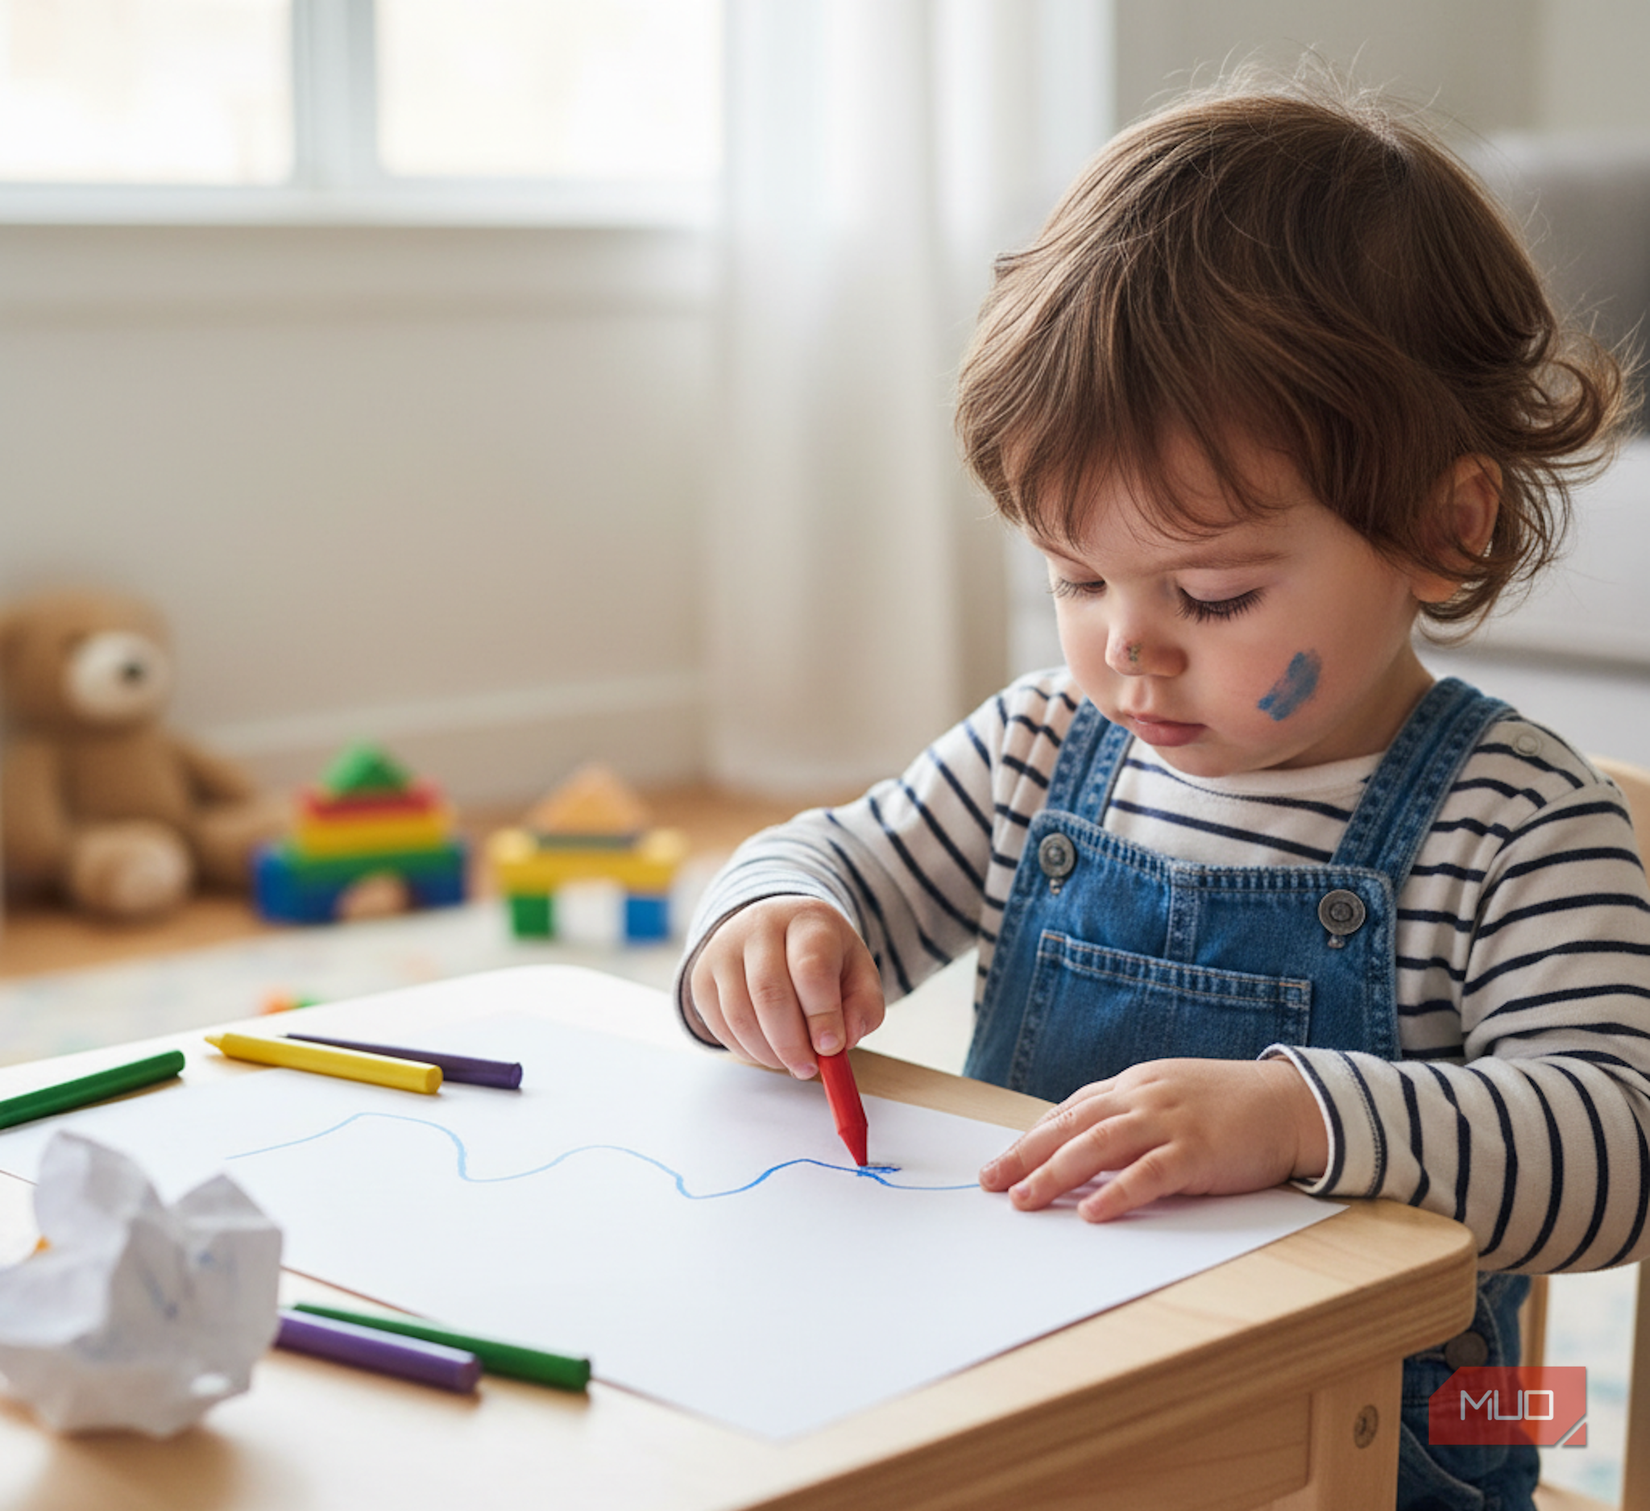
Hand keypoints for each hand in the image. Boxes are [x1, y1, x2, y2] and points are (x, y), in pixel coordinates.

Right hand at [685, 898, 884, 1077]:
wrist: (775, 930)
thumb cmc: (821, 956)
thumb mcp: (857, 972)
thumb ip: (863, 1007)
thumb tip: (842, 1041)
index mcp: (807, 920)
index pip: (810, 968)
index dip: (822, 1014)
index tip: (832, 1047)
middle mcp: (759, 926)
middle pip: (769, 992)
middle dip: (792, 1043)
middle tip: (810, 1068)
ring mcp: (724, 949)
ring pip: (740, 1014)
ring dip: (769, 1052)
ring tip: (793, 1061)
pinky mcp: (702, 976)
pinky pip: (720, 1025)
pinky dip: (746, 1049)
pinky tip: (769, 1050)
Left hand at [978, 1058, 1329, 1221]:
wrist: (1291, 1103)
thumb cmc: (1227, 1107)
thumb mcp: (1169, 1099)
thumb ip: (1128, 1118)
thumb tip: (1081, 1153)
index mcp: (1132, 1085)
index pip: (1069, 1111)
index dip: (1031, 1137)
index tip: (999, 1162)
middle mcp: (1142, 1098)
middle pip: (1071, 1125)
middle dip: (1026, 1154)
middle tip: (991, 1182)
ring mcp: (1169, 1122)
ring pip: (1098, 1146)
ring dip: (1055, 1174)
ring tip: (1025, 1200)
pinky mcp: (1197, 1151)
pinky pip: (1148, 1174)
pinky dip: (1116, 1193)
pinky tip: (1090, 1213)